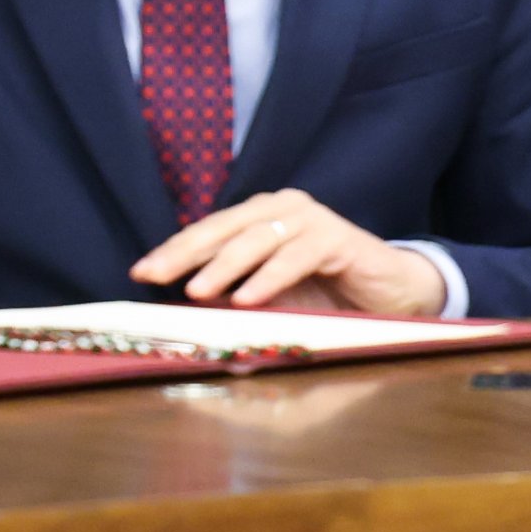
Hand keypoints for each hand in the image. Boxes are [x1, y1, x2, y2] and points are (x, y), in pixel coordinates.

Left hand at [132, 192, 445, 316]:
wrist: (391, 294)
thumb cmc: (324, 295)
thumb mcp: (271, 299)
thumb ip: (234, 301)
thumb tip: (187, 321)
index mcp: (259, 219)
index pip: (208, 232)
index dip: (173, 250)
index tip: (139, 272)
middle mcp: (282, 210)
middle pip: (224, 228)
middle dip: (185, 252)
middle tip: (153, 276)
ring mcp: (311, 220)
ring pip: (257, 239)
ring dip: (225, 267)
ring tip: (197, 292)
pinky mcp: (338, 239)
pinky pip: (297, 256)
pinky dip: (271, 277)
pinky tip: (248, 299)